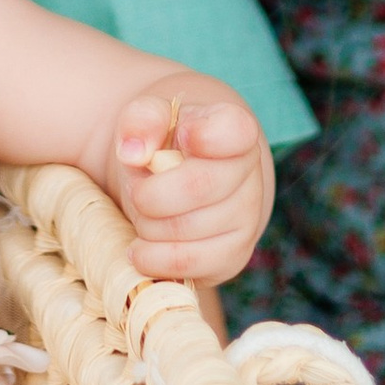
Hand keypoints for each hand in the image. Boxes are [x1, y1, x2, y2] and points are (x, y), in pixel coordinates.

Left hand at [112, 87, 271, 282]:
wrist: (183, 182)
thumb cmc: (165, 146)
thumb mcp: (151, 120)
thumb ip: (142, 120)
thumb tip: (134, 152)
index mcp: (235, 129)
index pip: (234, 131)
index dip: (206, 136)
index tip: (182, 137)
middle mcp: (250, 173)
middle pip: (197, 187)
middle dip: (150, 193)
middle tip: (137, 191)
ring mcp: (246, 217)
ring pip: (185, 229)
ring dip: (147, 225)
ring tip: (143, 214)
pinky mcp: (233, 255)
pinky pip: (187, 264)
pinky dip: (153, 258)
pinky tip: (141, 247)